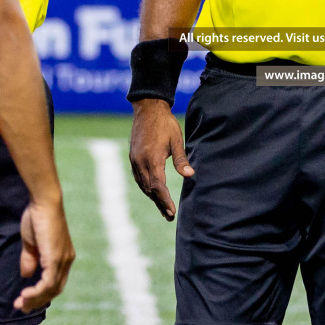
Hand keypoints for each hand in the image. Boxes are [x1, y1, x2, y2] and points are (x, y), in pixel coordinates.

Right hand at [16, 198, 74, 310]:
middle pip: (55, 289)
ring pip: (52, 288)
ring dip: (35, 298)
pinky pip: (48, 282)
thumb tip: (27, 275)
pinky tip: (25, 294)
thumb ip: (30, 260)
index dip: (41, 293)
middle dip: (37, 300)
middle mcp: (66, 260)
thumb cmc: (37, 217)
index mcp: (63, 256)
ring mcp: (63, 260)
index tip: (24, 299)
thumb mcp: (31, 243)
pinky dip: (37, 291)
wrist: (43, 202)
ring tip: (20, 303)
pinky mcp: (56, 258)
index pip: (55, 282)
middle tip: (21, 307)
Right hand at [128, 98, 193, 219]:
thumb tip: (190, 175)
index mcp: (152, 159)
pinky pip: (139, 177)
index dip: (165, 201)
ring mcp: (135, 160)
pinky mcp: (133, 157)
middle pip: (150, 189)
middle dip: (159, 203)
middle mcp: (140, 162)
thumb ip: (181, 159)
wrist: (147, 108)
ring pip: (143, 185)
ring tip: (162, 208)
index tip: (172, 212)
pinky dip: (146, 187)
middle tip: (169, 216)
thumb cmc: (165, 123)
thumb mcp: (176, 140)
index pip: (158, 186)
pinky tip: (153, 191)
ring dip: (152, 197)